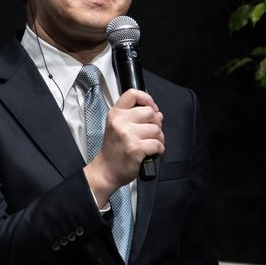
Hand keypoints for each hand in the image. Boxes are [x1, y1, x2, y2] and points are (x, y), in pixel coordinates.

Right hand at [83, 89, 163, 206]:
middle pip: (150, 112)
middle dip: (156, 123)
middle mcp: (120, 122)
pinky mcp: (135, 148)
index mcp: (115, 114)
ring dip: (159, 139)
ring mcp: (127, 135)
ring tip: (150, 145)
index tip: (152, 108)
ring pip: (157, 129)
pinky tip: (151, 153)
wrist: (106, 170)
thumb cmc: (114, 149)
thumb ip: (136, 117)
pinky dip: (159, 150)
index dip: (147, 98)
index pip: (133, 94)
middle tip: (150, 133)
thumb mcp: (118, 126)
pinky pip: (158, 144)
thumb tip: (158, 113)